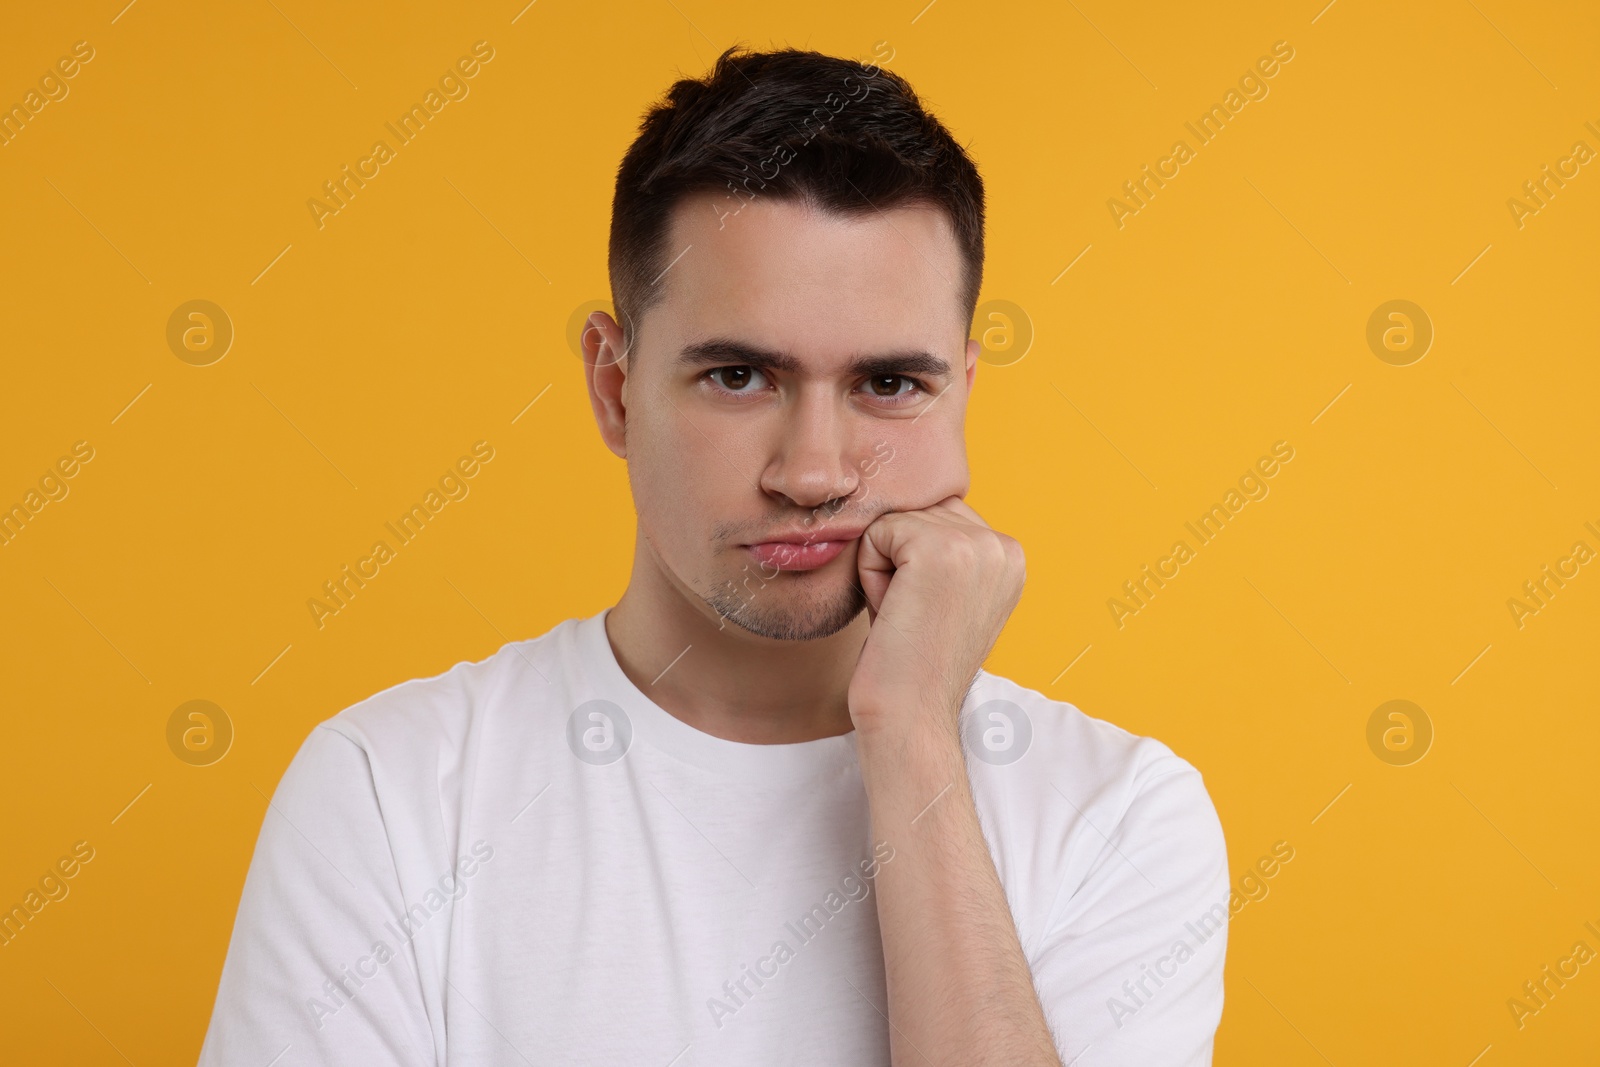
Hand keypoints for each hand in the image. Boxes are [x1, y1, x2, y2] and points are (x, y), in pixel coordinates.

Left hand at [849, 496, 1025, 736]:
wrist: (910, 712)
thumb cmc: (912, 658)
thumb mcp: (944, 591)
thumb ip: (943, 545)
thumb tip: (911, 499)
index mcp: (1011, 555)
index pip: (939, 515)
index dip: (916, 563)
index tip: (930, 612)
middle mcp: (1003, 545)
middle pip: (916, 513)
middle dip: (899, 563)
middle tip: (914, 616)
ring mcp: (975, 546)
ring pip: (894, 522)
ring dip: (884, 569)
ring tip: (907, 615)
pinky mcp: (938, 550)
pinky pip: (875, 533)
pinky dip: (871, 573)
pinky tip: (894, 612)